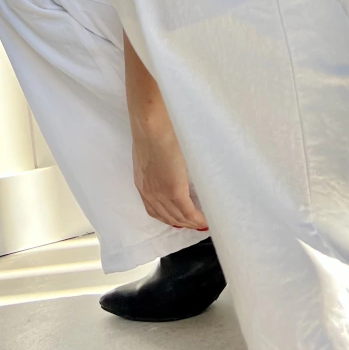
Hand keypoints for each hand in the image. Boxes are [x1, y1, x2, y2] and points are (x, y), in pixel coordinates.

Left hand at [131, 114, 208, 231]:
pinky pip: (188, 212)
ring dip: (192, 223)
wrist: (151, 125)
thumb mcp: (149, 153)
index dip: (170, 218)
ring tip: (204, 223)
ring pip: (179, 218)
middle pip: (168, 218)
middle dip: (183, 224)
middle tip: (197, 224)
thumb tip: (170, 167)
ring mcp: (161, 194)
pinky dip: (198, 219)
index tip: (182, 219)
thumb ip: (158, 165)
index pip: (155, 211)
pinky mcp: (174, 190)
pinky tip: (206, 220)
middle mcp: (149, 193)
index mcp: (142, 184)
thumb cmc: (151, 130)